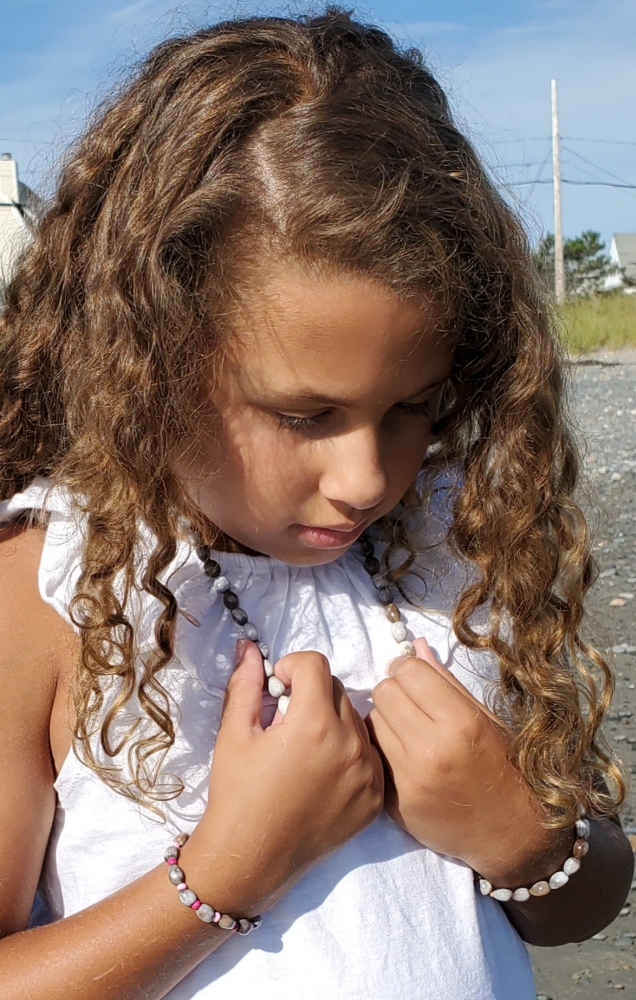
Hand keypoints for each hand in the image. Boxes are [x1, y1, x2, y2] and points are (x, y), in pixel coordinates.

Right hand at [184, 641, 383, 915]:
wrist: (251, 859)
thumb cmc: (236, 793)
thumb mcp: (235, 733)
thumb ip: (247, 684)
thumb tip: (249, 646)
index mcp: (313, 724)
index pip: (316, 665)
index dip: (291, 667)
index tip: (277, 687)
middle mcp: (349, 744)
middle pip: (338, 690)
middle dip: (312, 694)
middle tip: (287, 720)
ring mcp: (368, 773)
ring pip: (356, 720)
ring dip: (332, 721)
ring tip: (304, 748)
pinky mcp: (375, 798)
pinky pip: (369, 754)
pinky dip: (349, 753)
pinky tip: (322, 772)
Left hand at [367, 637, 567, 883]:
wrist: (510, 833)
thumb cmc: (505, 768)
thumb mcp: (486, 719)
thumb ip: (447, 683)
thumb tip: (416, 646)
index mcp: (460, 722)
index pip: (408, 672)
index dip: (409, 669)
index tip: (416, 679)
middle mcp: (432, 749)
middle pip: (384, 692)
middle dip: (395, 691)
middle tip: (411, 704)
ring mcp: (410, 778)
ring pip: (372, 721)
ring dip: (386, 720)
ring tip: (407, 730)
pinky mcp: (395, 801)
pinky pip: (373, 755)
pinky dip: (382, 749)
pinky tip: (402, 754)